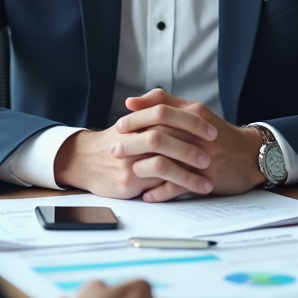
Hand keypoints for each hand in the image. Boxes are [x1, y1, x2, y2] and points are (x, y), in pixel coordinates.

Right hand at [53, 115, 218, 198]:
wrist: (83, 161)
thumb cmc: (115, 143)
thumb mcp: (131, 124)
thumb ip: (151, 111)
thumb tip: (176, 105)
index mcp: (137, 121)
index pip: (166, 113)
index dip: (190, 121)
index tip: (211, 128)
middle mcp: (133, 138)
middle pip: (166, 135)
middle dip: (192, 144)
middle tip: (214, 150)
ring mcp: (130, 159)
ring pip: (163, 161)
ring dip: (188, 171)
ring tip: (208, 178)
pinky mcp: (128, 180)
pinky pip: (155, 183)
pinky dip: (176, 187)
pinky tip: (191, 192)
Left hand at [115, 90, 266, 201]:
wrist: (250, 157)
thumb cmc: (217, 134)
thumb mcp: (195, 112)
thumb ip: (165, 103)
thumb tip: (132, 101)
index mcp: (195, 114)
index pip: (160, 112)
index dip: (137, 119)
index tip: (118, 126)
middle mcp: (199, 135)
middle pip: (160, 135)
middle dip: (133, 144)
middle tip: (114, 150)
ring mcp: (204, 159)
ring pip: (168, 162)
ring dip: (143, 169)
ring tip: (126, 174)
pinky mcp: (208, 180)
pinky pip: (179, 187)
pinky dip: (160, 192)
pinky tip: (146, 194)